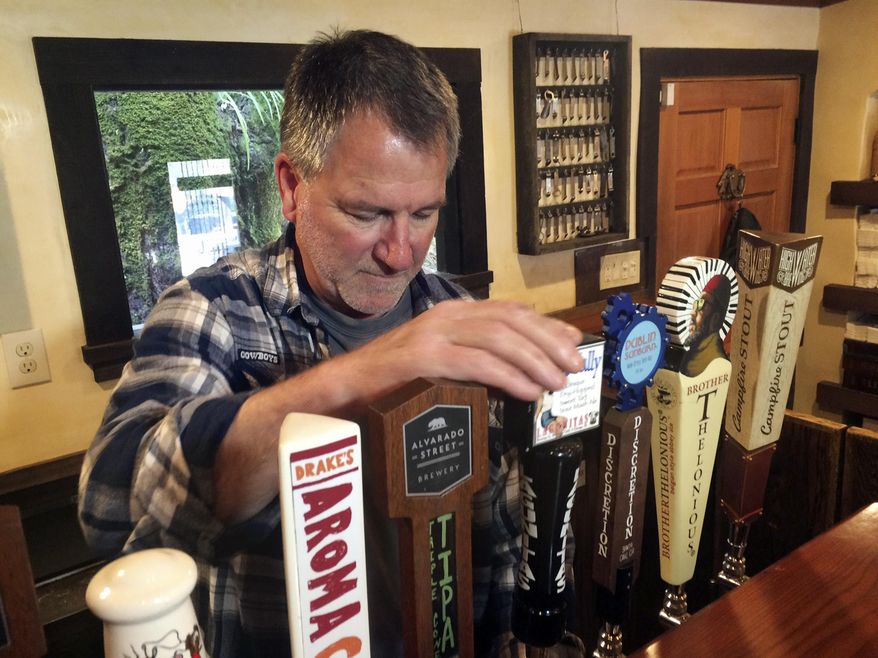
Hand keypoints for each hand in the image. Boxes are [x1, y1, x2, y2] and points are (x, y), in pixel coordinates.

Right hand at [350, 299, 583, 401]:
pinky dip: (508, 376)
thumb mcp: (445, 363)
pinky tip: (527, 390)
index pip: (511, 311)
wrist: (347, 388)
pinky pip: (476, 363)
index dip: (546, 325)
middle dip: (548, 342)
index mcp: (454, 312)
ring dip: (535, 360)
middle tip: (574, 365)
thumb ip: (481, 359)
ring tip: (557, 381)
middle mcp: (447, 315)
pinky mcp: (424, 357)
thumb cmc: (396, 379)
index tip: (574, 344)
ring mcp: (434, 334)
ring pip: (498, 338)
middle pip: (511, 320)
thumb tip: (528, 367)